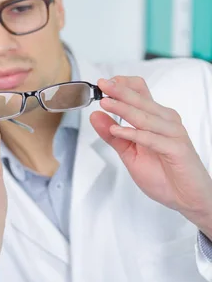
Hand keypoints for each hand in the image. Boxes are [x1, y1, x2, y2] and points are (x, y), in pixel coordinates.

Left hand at [90, 76, 211, 232]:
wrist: (186, 198)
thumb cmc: (163, 174)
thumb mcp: (130, 154)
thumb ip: (113, 135)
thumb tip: (95, 115)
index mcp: (155, 118)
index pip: (141, 92)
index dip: (123, 85)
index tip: (103, 83)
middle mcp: (166, 121)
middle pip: (141, 100)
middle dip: (119, 91)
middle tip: (101, 84)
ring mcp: (173, 134)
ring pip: (145, 117)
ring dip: (123, 109)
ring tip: (104, 104)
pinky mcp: (177, 149)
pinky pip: (152, 138)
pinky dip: (133, 133)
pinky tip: (117, 130)